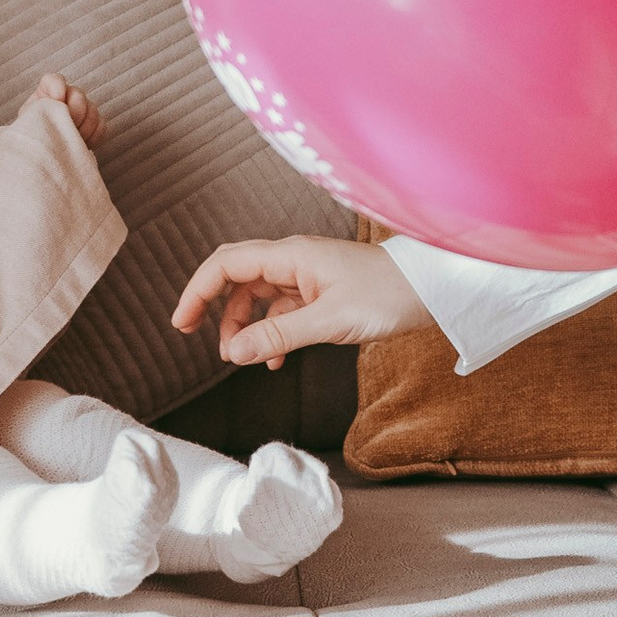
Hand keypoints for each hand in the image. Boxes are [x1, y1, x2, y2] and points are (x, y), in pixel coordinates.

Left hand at [33, 73, 104, 146]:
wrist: (41, 155)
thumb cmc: (33, 137)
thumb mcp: (28, 123)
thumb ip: (38, 111)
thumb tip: (54, 108)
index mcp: (46, 93)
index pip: (54, 80)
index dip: (58, 89)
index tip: (57, 103)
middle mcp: (66, 97)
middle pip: (78, 95)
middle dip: (73, 114)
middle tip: (64, 130)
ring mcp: (82, 109)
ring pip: (93, 110)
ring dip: (82, 128)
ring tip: (70, 141)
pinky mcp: (94, 124)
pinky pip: (101, 125)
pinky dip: (93, 136)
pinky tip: (80, 144)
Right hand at [172, 233, 423, 365]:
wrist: (435, 291)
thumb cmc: (390, 296)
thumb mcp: (330, 321)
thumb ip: (278, 336)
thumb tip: (232, 352)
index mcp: (291, 256)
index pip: (226, 264)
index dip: (198, 290)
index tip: (182, 323)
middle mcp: (295, 261)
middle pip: (237, 277)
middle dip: (214, 306)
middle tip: (198, 337)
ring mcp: (309, 276)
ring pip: (260, 296)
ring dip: (245, 325)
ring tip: (243, 357)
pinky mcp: (324, 293)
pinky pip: (284, 310)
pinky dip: (272, 333)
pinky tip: (274, 360)